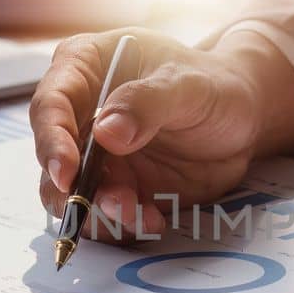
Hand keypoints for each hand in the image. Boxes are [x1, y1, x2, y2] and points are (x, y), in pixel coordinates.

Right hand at [30, 27, 293, 239]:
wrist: (242, 117)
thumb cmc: (212, 84)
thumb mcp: (188, 85)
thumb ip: (147, 103)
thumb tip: (105, 132)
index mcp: (86, 67)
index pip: (50, 103)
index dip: (51, 139)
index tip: (66, 172)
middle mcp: (80, 113)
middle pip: (51, 156)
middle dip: (73, 188)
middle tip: (111, 203)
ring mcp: (96, 155)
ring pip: (71, 193)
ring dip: (98, 212)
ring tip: (138, 214)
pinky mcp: (115, 187)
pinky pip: (103, 215)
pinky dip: (122, 225)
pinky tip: (152, 219)